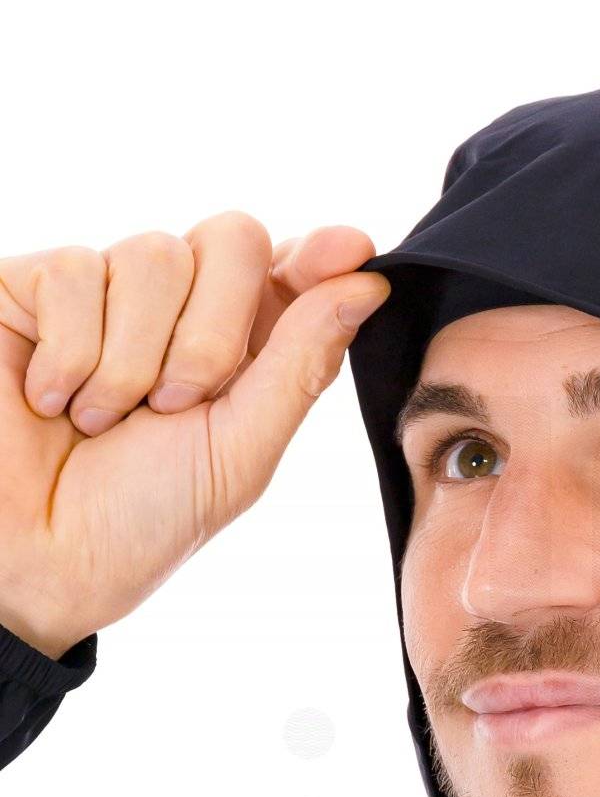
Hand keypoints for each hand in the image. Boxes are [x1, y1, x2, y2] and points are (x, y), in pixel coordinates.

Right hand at [0, 214, 389, 656]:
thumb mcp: (241, 452)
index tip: (352, 250)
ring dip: (134, 360)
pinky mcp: (31, 287)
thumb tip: (368, 285)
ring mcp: (105, 290)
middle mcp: (177, 308)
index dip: (322, 256)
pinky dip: (71, 353)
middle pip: (233, 239)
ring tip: (102, 422)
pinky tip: (52, 399)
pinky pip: (74, 271)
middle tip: (173, 407)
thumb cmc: (142, 520)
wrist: (38, 557)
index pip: (291, 269)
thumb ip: (300, 365)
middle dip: (212, 334)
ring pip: (154, 253)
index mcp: (240, 350)